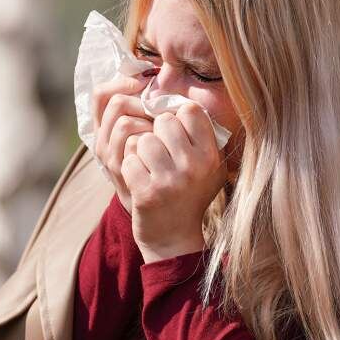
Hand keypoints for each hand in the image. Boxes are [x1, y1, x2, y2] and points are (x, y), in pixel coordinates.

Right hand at [92, 75, 152, 212]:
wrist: (161, 218)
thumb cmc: (161, 172)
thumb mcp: (153, 139)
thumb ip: (151, 112)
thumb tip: (157, 76)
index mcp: (106, 129)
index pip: (101, 94)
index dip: (123, 82)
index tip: (148, 82)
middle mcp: (102, 142)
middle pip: (115, 103)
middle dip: (144, 104)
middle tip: (162, 115)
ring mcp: (110, 159)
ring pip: (125, 123)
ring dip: (149, 125)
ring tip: (163, 138)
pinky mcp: (121, 174)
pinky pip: (133, 148)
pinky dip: (150, 146)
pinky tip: (162, 154)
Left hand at [122, 102, 227, 262]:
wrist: (174, 238)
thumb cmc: (190, 195)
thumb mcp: (210, 167)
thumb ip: (202, 137)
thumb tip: (178, 101)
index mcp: (211, 156)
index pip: (190, 110)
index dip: (176, 115)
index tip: (172, 129)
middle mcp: (194, 167)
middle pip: (163, 121)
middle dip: (156, 132)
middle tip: (160, 152)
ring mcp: (170, 181)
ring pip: (143, 139)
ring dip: (141, 151)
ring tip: (149, 167)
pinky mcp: (147, 193)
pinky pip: (129, 159)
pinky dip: (130, 167)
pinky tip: (140, 180)